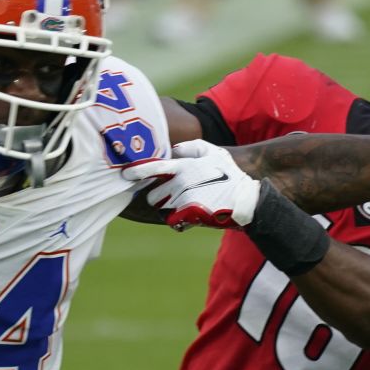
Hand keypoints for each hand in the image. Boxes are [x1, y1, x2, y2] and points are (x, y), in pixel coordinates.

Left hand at [121, 139, 260, 229]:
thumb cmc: (230, 174)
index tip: (124, 175)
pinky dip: (178, 221)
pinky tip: (192, 215)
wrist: (245, 200)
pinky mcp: (188, 216)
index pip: (152, 167)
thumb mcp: (213, 152)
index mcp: (183, 166)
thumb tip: (173, 149)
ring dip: (168, 209)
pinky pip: (172, 222)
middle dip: (158, 197)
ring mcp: (183, 200)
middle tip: (173, 197)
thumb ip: (190, 147)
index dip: (136, 172)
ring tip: (187, 205)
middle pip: (152, 195)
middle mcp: (179, 182)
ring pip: (161, 208)